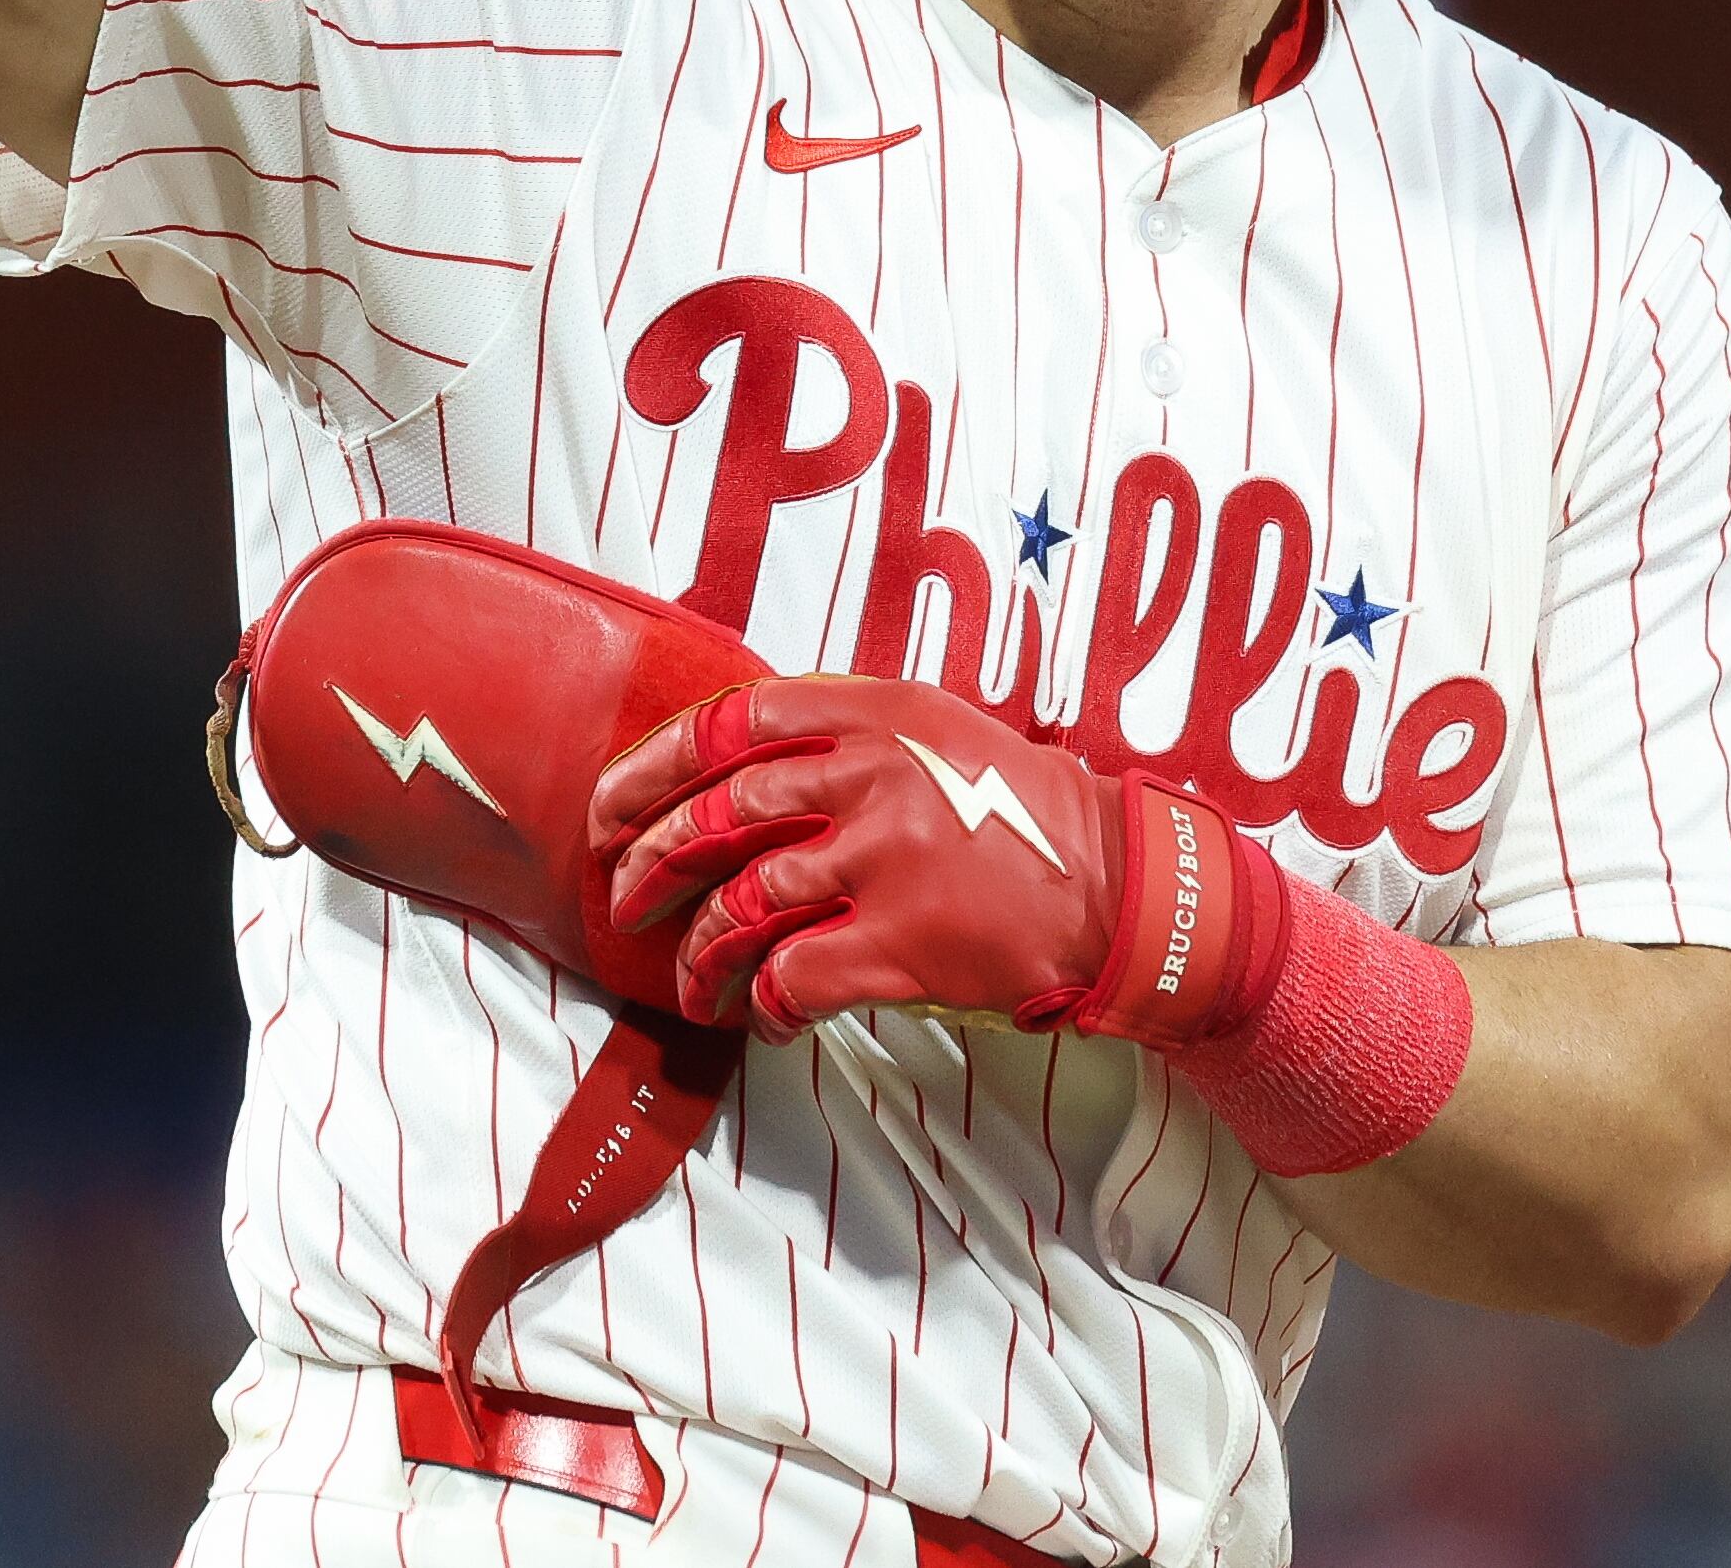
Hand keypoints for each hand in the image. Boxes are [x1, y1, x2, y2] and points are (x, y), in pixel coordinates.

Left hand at [592, 673, 1269, 1047]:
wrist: (1120, 889)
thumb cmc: (1020, 814)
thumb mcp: (935, 734)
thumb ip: (842, 737)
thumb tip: (732, 765)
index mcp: (873, 714)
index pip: (724, 724)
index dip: (649, 770)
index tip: (610, 810)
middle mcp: (871, 775)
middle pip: (716, 819)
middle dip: (650, 866)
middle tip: (624, 902)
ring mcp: (886, 858)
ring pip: (741, 907)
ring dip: (699, 955)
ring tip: (691, 983)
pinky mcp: (904, 942)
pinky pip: (793, 977)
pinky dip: (766, 1005)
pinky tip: (768, 1016)